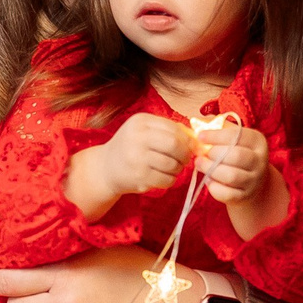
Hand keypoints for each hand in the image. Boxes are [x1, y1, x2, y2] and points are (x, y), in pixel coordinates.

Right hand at [70, 112, 193, 213]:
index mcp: (141, 122)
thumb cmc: (131, 148)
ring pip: (173, 164)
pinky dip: (171, 180)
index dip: (188, 139)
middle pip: (175, 145)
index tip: (191, 147)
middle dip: (186, 154)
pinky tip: (165, 177)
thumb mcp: (145, 131)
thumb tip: (197, 139)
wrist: (105, 168)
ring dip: (179, 169)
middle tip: (186, 159)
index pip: (174, 128)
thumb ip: (170, 131)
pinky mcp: (139, 177)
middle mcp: (137, 137)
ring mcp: (137, 158)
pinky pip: (167, 179)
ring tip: (174, 168)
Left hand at [197, 124, 269, 203]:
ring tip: (200, 164)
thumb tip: (196, 122)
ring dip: (210, 169)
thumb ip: (216, 127)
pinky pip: (227, 193)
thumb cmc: (236, 153)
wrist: (252, 182)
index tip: (200, 136)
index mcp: (257, 141)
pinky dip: (214, 187)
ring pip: (231, 176)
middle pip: (236, 156)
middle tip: (200, 154)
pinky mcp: (245, 196)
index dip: (216, 136)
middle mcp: (259, 160)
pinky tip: (208, 180)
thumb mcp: (232, 137)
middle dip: (213, 154)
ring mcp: (254, 180)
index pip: (237, 135)